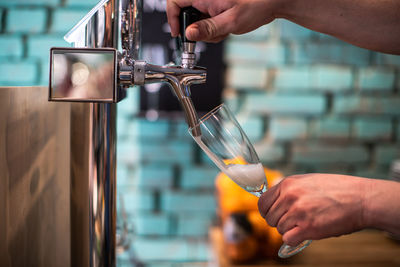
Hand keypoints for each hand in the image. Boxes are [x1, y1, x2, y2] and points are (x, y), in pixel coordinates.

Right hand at [166, 0, 280, 41]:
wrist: (273, 1)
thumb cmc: (257, 4)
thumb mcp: (230, 21)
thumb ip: (207, 29)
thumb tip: (188, 34)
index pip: (175, 2)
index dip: (172, 18)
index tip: (178, 33)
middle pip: (185, 12)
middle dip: (195, 28)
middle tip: (209, 35)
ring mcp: (210, 1)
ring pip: (196, 18)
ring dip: (206, 30)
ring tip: (222, 31)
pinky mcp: (216, 5)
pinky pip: (206, 19)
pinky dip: (213, 27)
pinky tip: (226, 28)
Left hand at [258, 174, 368, 245]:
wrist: (360, 198)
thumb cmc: (337, 190)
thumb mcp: (308, 181)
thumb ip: (289, 189)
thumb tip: (274, 199)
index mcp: (288, 183)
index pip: (262, 202)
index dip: (266, 211)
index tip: (273, 215)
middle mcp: (290, 196)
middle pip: (269, 217)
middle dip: (279, 222)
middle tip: (294, 222)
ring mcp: (298, 211)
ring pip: (279, 229)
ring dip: (290, 230)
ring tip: (305, 224)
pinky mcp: (308, 227)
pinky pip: (288, 239)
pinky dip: (295, 240)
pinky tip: (306, 234)